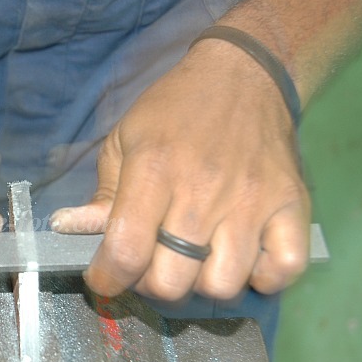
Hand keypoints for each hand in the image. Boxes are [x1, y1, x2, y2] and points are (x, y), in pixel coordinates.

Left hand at [51, 39, 309, 300]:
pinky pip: (283, 270)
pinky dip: (262, 278)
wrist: (243, 75)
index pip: (126, 251)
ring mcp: (253, 202)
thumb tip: (68, 230)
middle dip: (150, 284)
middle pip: (172, 281)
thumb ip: (101, 194)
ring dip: (201, 284)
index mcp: (154, 170)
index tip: (104, 277)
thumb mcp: (123, 141)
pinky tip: (243, 259)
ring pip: (222, 285)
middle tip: (150, 264)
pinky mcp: (293, 206)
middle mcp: (203, 191)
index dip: (107, 279)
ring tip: (195, 260)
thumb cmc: (173, 112)